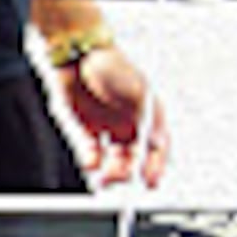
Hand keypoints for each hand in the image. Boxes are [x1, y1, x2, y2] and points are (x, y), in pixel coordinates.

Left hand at [56, 42, 169, 187]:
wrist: (79, 55)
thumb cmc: (112, 66)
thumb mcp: (138, 93)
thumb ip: (147, 121)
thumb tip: (157, 145)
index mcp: (148, 113)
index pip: (157, 146)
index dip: (156, 165)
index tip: (150, 182)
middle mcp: (130, 122)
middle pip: (135, 157)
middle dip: (129, 171)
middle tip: (121, 179)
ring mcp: (109, 125)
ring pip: (114, 158)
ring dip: (111, 171)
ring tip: (104, 178)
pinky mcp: (87, 126)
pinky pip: (92, 151)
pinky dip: (92, 161)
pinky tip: (91, 163)